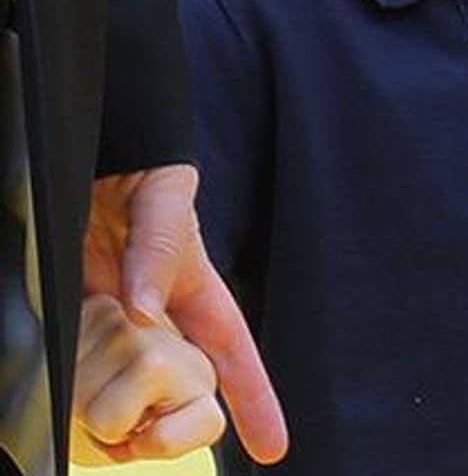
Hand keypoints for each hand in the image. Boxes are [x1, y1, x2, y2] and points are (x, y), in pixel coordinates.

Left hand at [83, 165, 287, 463]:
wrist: (90, 155)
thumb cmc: (143, 168)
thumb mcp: (164, 197)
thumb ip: (160, 247)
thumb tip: (148, 309)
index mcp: (192, 289)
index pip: (232, 351)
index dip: (254, 398)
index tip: (272, 447)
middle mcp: (154, 312)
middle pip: (174, 380)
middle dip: (170, 417)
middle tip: (146, 443)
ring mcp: (112, 315)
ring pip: (118, 376)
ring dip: (109, 399)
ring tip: (98, 427)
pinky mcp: (72, 311)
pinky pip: (72, 353)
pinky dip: (69, 373)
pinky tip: (62, 393)